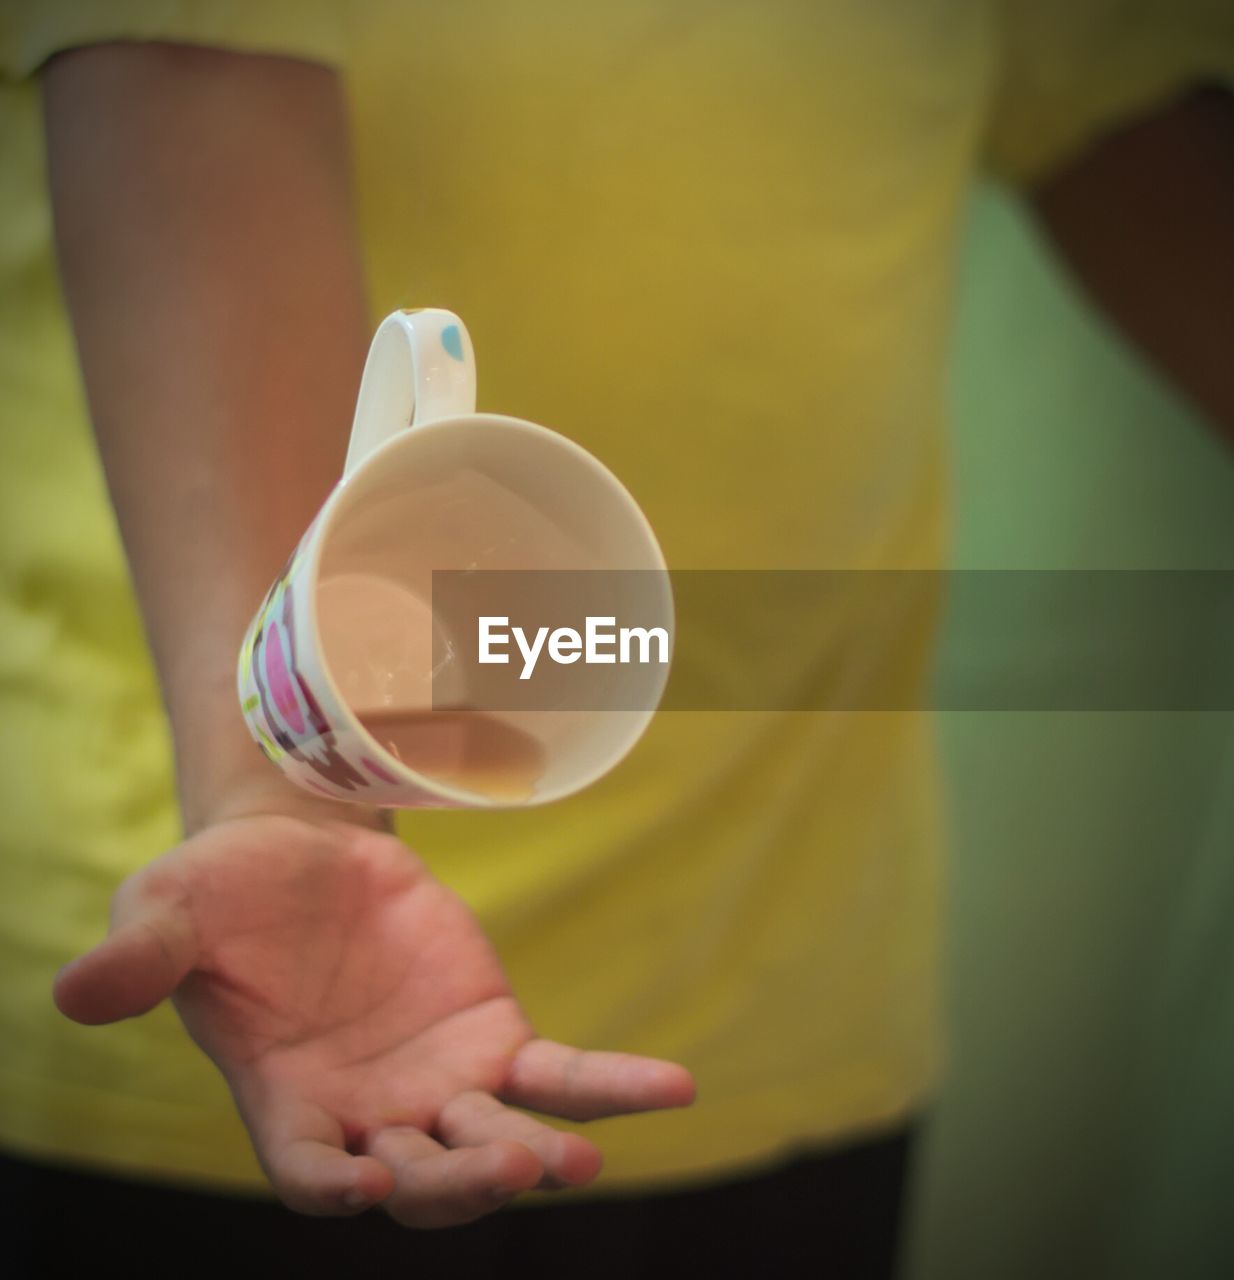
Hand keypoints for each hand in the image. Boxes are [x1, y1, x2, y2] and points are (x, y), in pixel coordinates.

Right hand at [52, 809, 695, 1226]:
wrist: (299, 854)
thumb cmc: (220, 898)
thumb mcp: (167, 912)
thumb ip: (139, 956)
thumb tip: (76, 992)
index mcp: (285, 1105)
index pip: (309, 1174)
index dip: (333, 1186)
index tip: (363, 1179)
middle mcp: (368, 1116)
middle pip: (419, 1180)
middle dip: (458, 1185)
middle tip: (508, 1167)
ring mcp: (439, 1084)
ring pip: (495, 1141)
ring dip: (537, 1154)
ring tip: (580, 1157)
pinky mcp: (493, 1036)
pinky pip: (560, 1074)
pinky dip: (610, 1087)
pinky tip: (673, 1092)